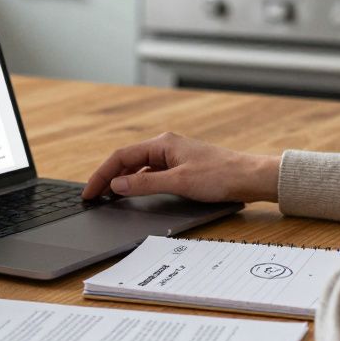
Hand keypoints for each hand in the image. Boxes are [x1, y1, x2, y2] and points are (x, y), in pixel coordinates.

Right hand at [81, 132, 280, 202]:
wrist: (250, 178)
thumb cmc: (220, 176)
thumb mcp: (178, 182)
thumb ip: (144, 183)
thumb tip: (117, 184)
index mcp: (162, 143)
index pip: (121, 156)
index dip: (102, 174)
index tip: (89, 191)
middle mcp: (166, 146)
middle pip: (127, 160)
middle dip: (108, 177)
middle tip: (93, 196)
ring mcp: (174, 156)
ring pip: (139, 167)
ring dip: (123, 180)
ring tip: (108, 197)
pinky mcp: (182, 167)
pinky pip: (152, 173)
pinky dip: (138, 183)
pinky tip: (134, 194)